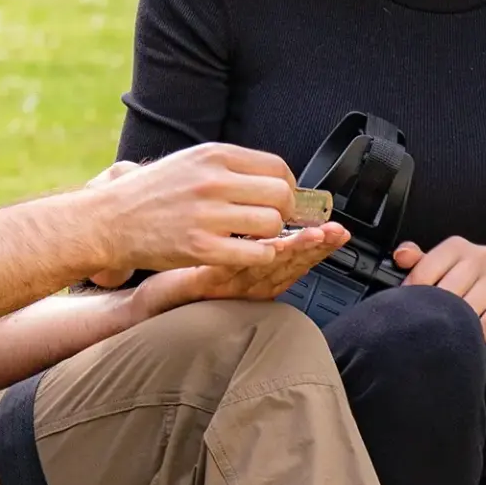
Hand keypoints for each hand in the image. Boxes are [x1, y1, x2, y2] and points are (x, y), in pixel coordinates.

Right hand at [87, 143, 302, 271]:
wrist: (108, 221)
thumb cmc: (148, 195)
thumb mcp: (189, 163)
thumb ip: (228, 168)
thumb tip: (272, 179)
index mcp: (213, 155)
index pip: (277, 167)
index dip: (287, 187)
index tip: (281, 200)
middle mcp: (213, 180)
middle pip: (281, 195)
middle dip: (284, 212)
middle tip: (273, 223)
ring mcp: (207, 214)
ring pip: (272, 224)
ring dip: (270, 236)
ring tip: (253, 239)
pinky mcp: (201, 248)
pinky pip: (255, 253)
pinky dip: (259, 257)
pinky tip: (244, 254)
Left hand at [128, 223, 350, 317]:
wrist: (147, 286)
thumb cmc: (185, 260)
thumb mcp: (222, 240)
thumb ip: (248, 225)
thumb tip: (271, 197)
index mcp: (257, 267)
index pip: (295, 253)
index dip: (318, 243)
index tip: (338, 228)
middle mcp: (249, 280)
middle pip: (291, 262)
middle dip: (315, 246)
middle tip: (335, 232)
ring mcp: (228, 284)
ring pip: (268, 267)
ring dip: (294, 251)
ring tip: (315, 237)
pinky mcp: (206, 283)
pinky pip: (236, 268)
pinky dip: (255, 258)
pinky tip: (271, 247)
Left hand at [394, 236, 485, 340]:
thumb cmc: (470, 283)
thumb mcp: (443, 270)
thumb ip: (419, 263)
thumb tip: (401, 255)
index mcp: (457, 246)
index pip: (426, 269)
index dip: (413, 292)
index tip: (408, 309)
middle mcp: (481, 254)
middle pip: (447, 291)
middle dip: (437, 313)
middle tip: (428, 327)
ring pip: (469, 307)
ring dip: (458, 325)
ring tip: (449, 335)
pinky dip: (479, 333)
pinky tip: (472, 338)